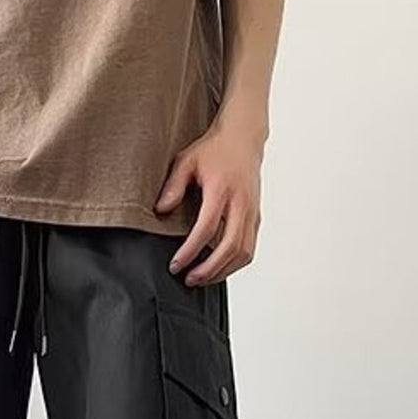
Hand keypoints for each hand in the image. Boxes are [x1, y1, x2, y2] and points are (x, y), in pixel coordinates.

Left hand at [156, 117, 265, 285]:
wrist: (244, 139)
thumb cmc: (214, 151)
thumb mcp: (186, 161)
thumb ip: (173, 186)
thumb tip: (161, 210)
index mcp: (222, 189)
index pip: (207, 229)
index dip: (190, 251)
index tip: (176, 265)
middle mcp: (242, 203)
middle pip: (230, 247)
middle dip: (209, 269)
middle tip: (189, 279)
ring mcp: (252, 212)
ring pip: (244, 253)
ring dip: (223, 271)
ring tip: (201, 278)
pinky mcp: (256, 218)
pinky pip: (249, 249)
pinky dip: (234, 264)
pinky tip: (217, 268)